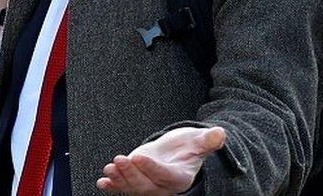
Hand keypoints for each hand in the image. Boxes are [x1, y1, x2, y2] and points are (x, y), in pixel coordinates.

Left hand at [96, 126, 224, 194]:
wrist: (177, 153)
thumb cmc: (188, 146)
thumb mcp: (198, 141)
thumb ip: (207, 140)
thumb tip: (220, 133)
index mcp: (180, 177)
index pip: (165, 175)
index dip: (151, 168)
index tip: (138, 157)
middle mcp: (163, 186)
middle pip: (146, 185)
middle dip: (131, 174)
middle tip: (119, 160)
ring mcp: (148, 185)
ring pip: (133, 187)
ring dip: (119, 179)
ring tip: (108, 169)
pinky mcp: (136, 181)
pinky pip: (124, 188)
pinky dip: (113, 186)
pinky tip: (102, 182)